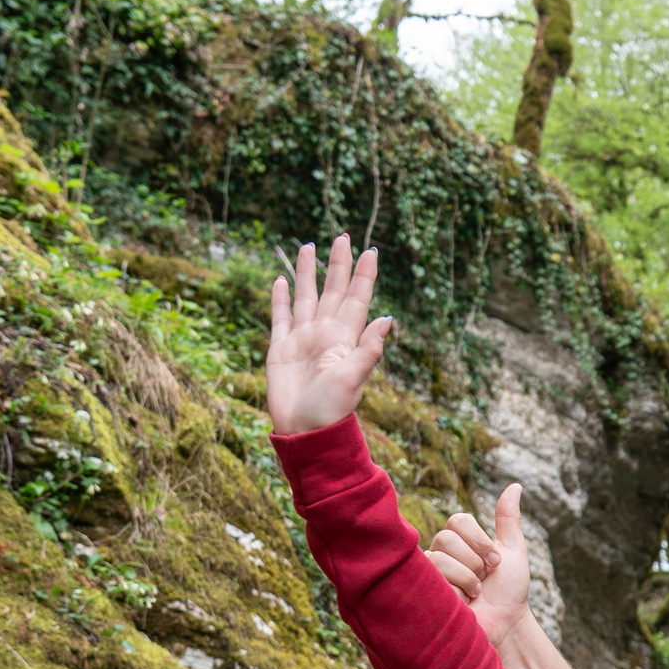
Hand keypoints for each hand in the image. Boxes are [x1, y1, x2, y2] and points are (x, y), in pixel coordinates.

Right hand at [267, 235, 393, 435]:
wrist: (304, 432)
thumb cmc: (332, 410)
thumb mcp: (353, 379)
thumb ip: (369, 350)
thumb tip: (387, 319)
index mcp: (345, 338)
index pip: (357, 299)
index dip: (364, 275)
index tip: (371, 251)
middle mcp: (326, 334)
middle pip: (333, 290)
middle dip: (338, 264)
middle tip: (342, 236)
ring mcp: (303, 339)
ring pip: (306, 297)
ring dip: (308, 273)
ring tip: (309, 247)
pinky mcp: (280, 348)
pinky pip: (280, 317)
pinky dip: (280, 298)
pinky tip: (282, 280)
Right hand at [428, 485, 535, 647]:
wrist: (506, 625)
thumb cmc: (509, 592)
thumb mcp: (514, 552)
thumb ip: (508, 520)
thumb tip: (515, 486)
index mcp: (458, 541)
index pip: (457, 520)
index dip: (480, 540)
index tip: (496, 561)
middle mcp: (438, 553)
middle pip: (447, 538)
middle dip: (475, 561)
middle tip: (485, 580)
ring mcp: (427, 573)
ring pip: (440, 558)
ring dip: (468, 579)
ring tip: (475, 595)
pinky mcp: (421, 592)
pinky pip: (433, 579)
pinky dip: (457, 593)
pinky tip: (462, 604)